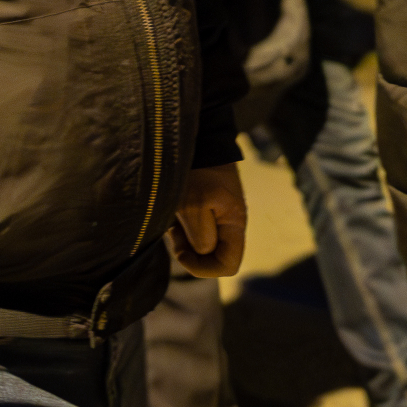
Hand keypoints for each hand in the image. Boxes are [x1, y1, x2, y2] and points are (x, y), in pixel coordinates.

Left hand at [169, 163, 246, 277]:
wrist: (201, 139)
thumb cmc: (198, 171)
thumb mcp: (194, 205)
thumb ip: (201, 236)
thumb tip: (203, 252)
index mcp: (234, 226)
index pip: (228, 266)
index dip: (203, 267)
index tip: (182, 250)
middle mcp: (230, 225)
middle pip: (213, 257)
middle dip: (190, 252)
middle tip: (174, 232)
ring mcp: (219, 216)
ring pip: (202, 244)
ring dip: (184, 239)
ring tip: (172, 219)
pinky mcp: (208, 208)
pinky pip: (196, 230)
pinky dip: (182, 227)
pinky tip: (174, 212)